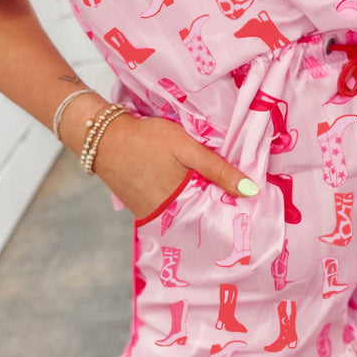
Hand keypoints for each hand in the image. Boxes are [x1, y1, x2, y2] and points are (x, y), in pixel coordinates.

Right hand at [92, 114, 256, 219]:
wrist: (104, 138)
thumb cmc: (147, 139)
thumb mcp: (187, 148)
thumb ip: (219, 170)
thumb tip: (251, 191)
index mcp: (180, 205)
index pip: (216, 217)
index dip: (234, 210)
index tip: (252, 205)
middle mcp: (166, 218)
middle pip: (201, 219)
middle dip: (218, 210)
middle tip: (240, 199)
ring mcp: (152, 216)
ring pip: (186, 215)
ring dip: (201, 205)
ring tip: (220, 193)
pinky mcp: (143, 210)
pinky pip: (171, 211)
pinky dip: (183, 202)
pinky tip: (193, 190)